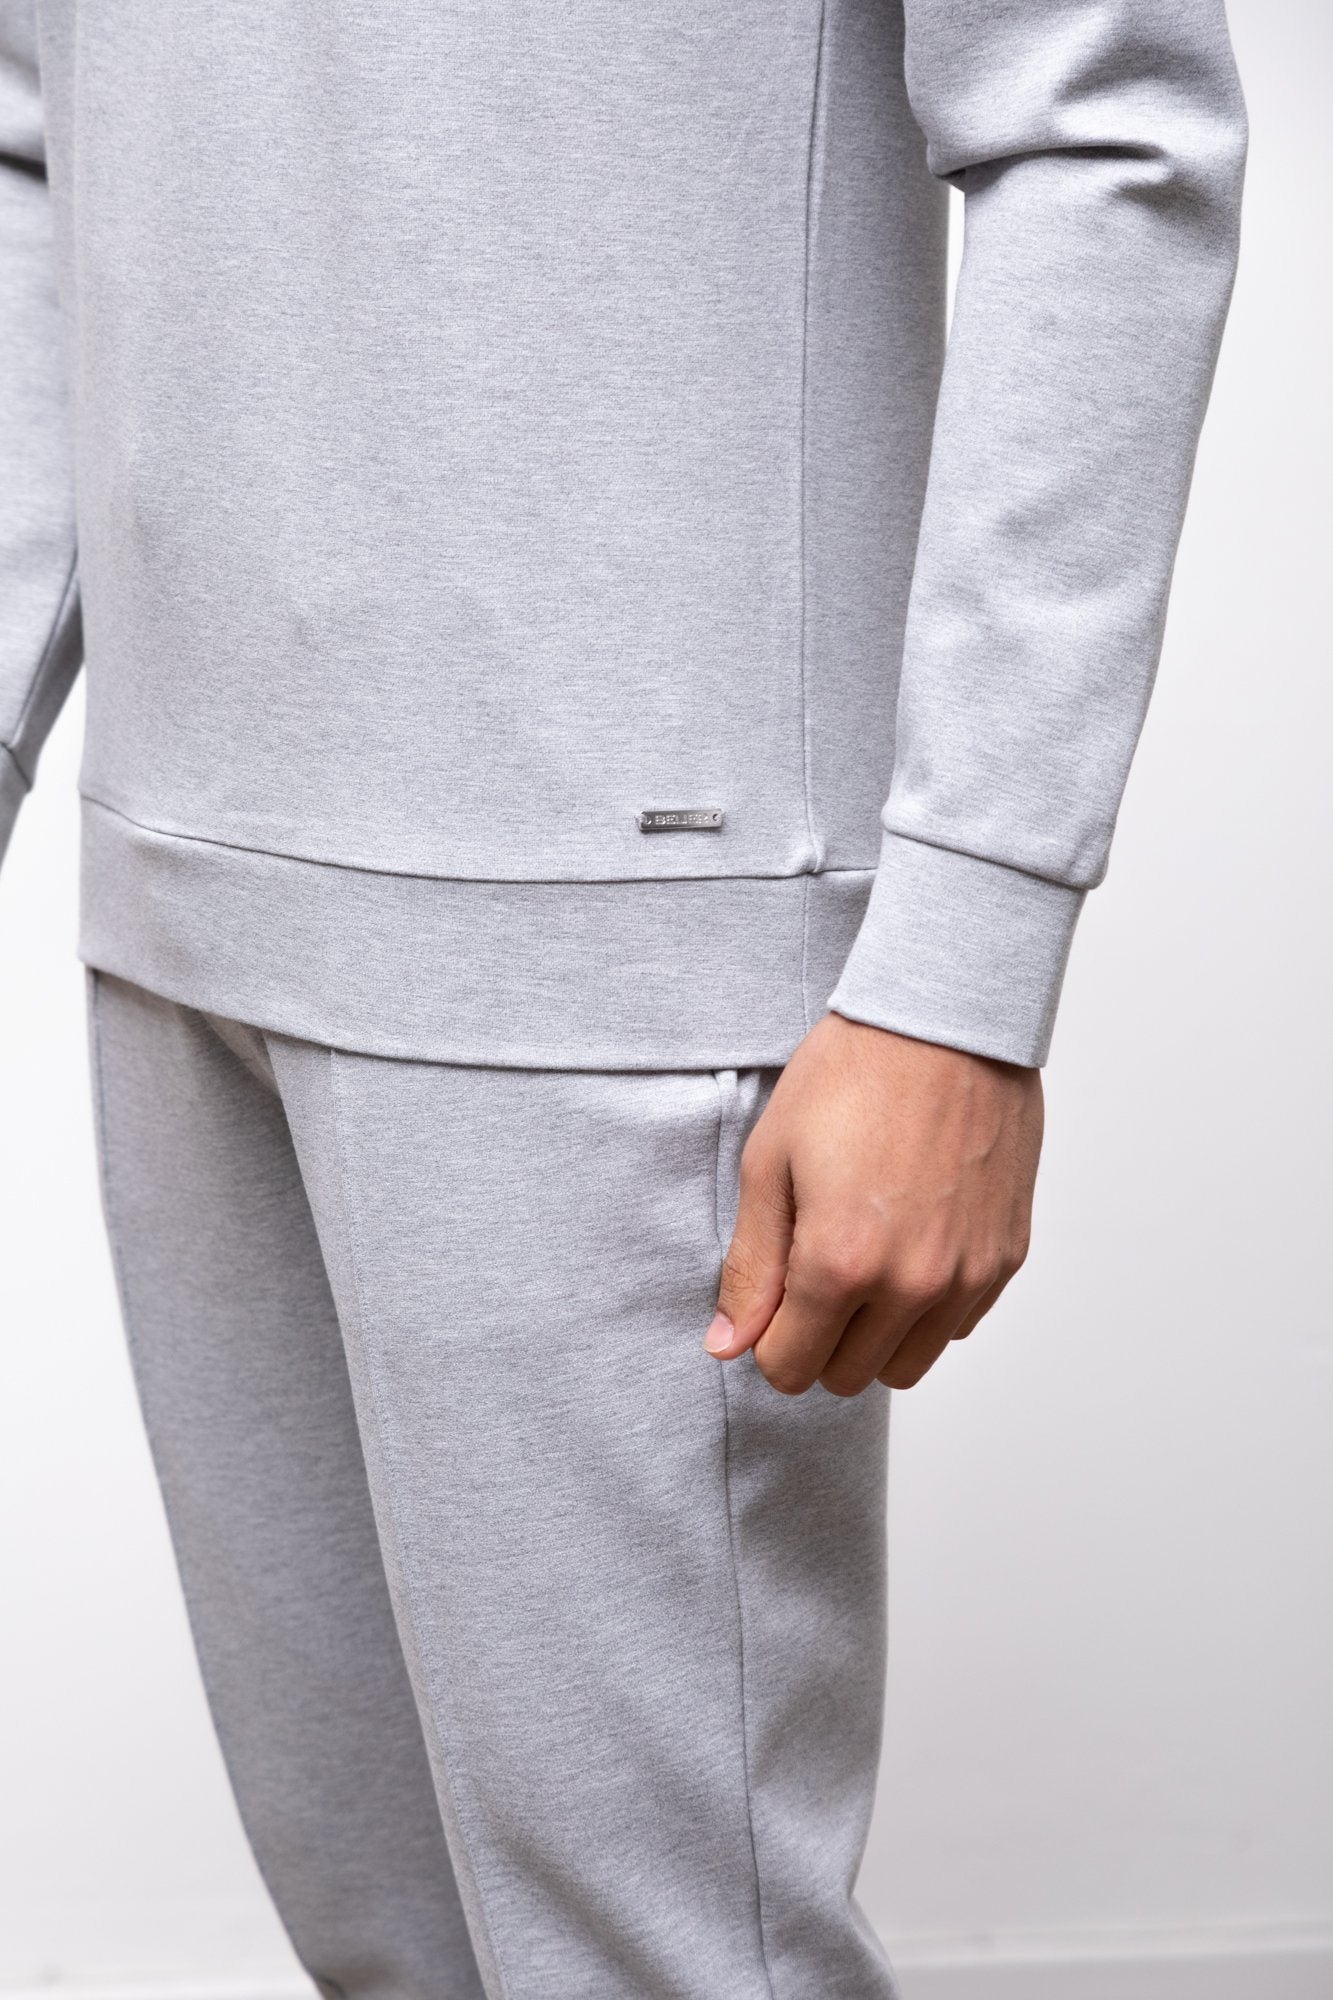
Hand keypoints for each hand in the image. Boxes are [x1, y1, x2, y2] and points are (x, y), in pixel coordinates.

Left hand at [706, 1013, 1042, 1395]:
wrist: (947, 1020)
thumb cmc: (851, 1076)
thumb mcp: (771, 1162)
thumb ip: (750, 1266)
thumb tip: (727, 1345)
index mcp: (840, 1262)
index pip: (790, 1369)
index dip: (768, 1340)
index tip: (771, 1296)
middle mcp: (911, 1284)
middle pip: (846, 1377)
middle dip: (817, 1340)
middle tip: (810, 1271)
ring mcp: (967, 1275)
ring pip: (907, 1366)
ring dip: (874, 1336)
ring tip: (861, 1262)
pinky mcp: (1006, 1257)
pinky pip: (955, 1326)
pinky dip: (925, 1308)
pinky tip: (908, 1244)